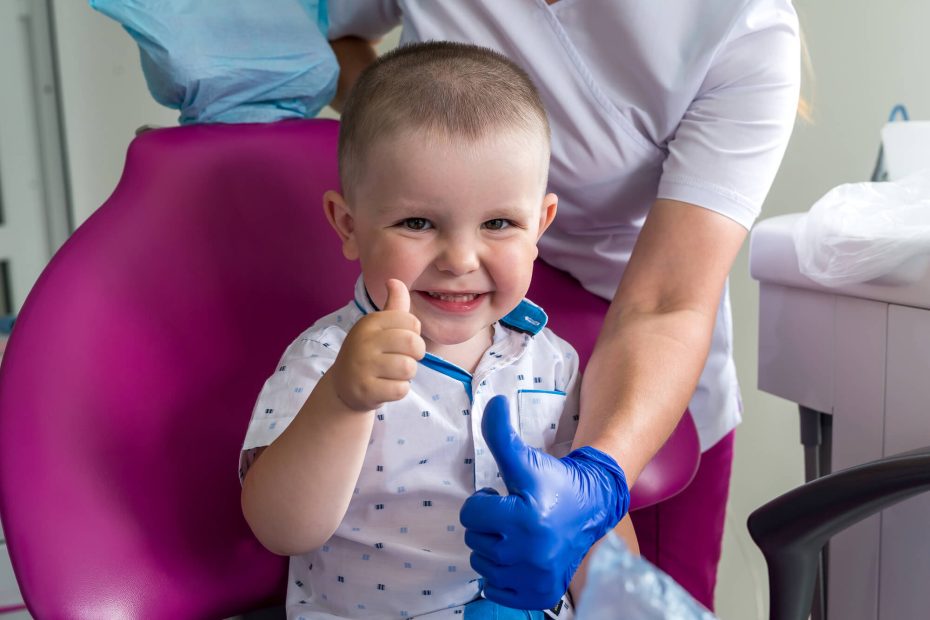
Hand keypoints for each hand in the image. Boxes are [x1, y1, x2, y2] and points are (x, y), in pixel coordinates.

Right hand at [331, 279, 425, 411]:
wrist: (344, 386)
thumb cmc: (370, 352)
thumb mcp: (379, 326)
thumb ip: (394, 305)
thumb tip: (394, 280)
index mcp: (370, 322)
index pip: (412, 322)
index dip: (414, 333)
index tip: (402, 340)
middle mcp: (364, 341)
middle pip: (413, 343)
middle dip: (416, 354)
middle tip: (405, 358)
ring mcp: (362, 366)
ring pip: (408, 368)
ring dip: (407, 374)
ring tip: (393, 373)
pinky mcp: (365, 390)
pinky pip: (401, 389)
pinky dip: (399, 390)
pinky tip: (386, 386)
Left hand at [460, 395, 629, 609]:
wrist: (593, 507)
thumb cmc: (556, 482)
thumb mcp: (525, 459)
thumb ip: (501, 434)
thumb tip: (492, 402)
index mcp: (523, 519)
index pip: (471, 514)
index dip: (485, 502)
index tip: (503, 496)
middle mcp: (528, 553)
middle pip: (475, 541)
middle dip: (489, 525)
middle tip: (511, 515)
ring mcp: (534, 577)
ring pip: (483, 565)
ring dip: (493, 549)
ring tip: (516, 534)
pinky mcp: (539, 594)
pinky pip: (496, 589)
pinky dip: (503, 575)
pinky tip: (520, 557)